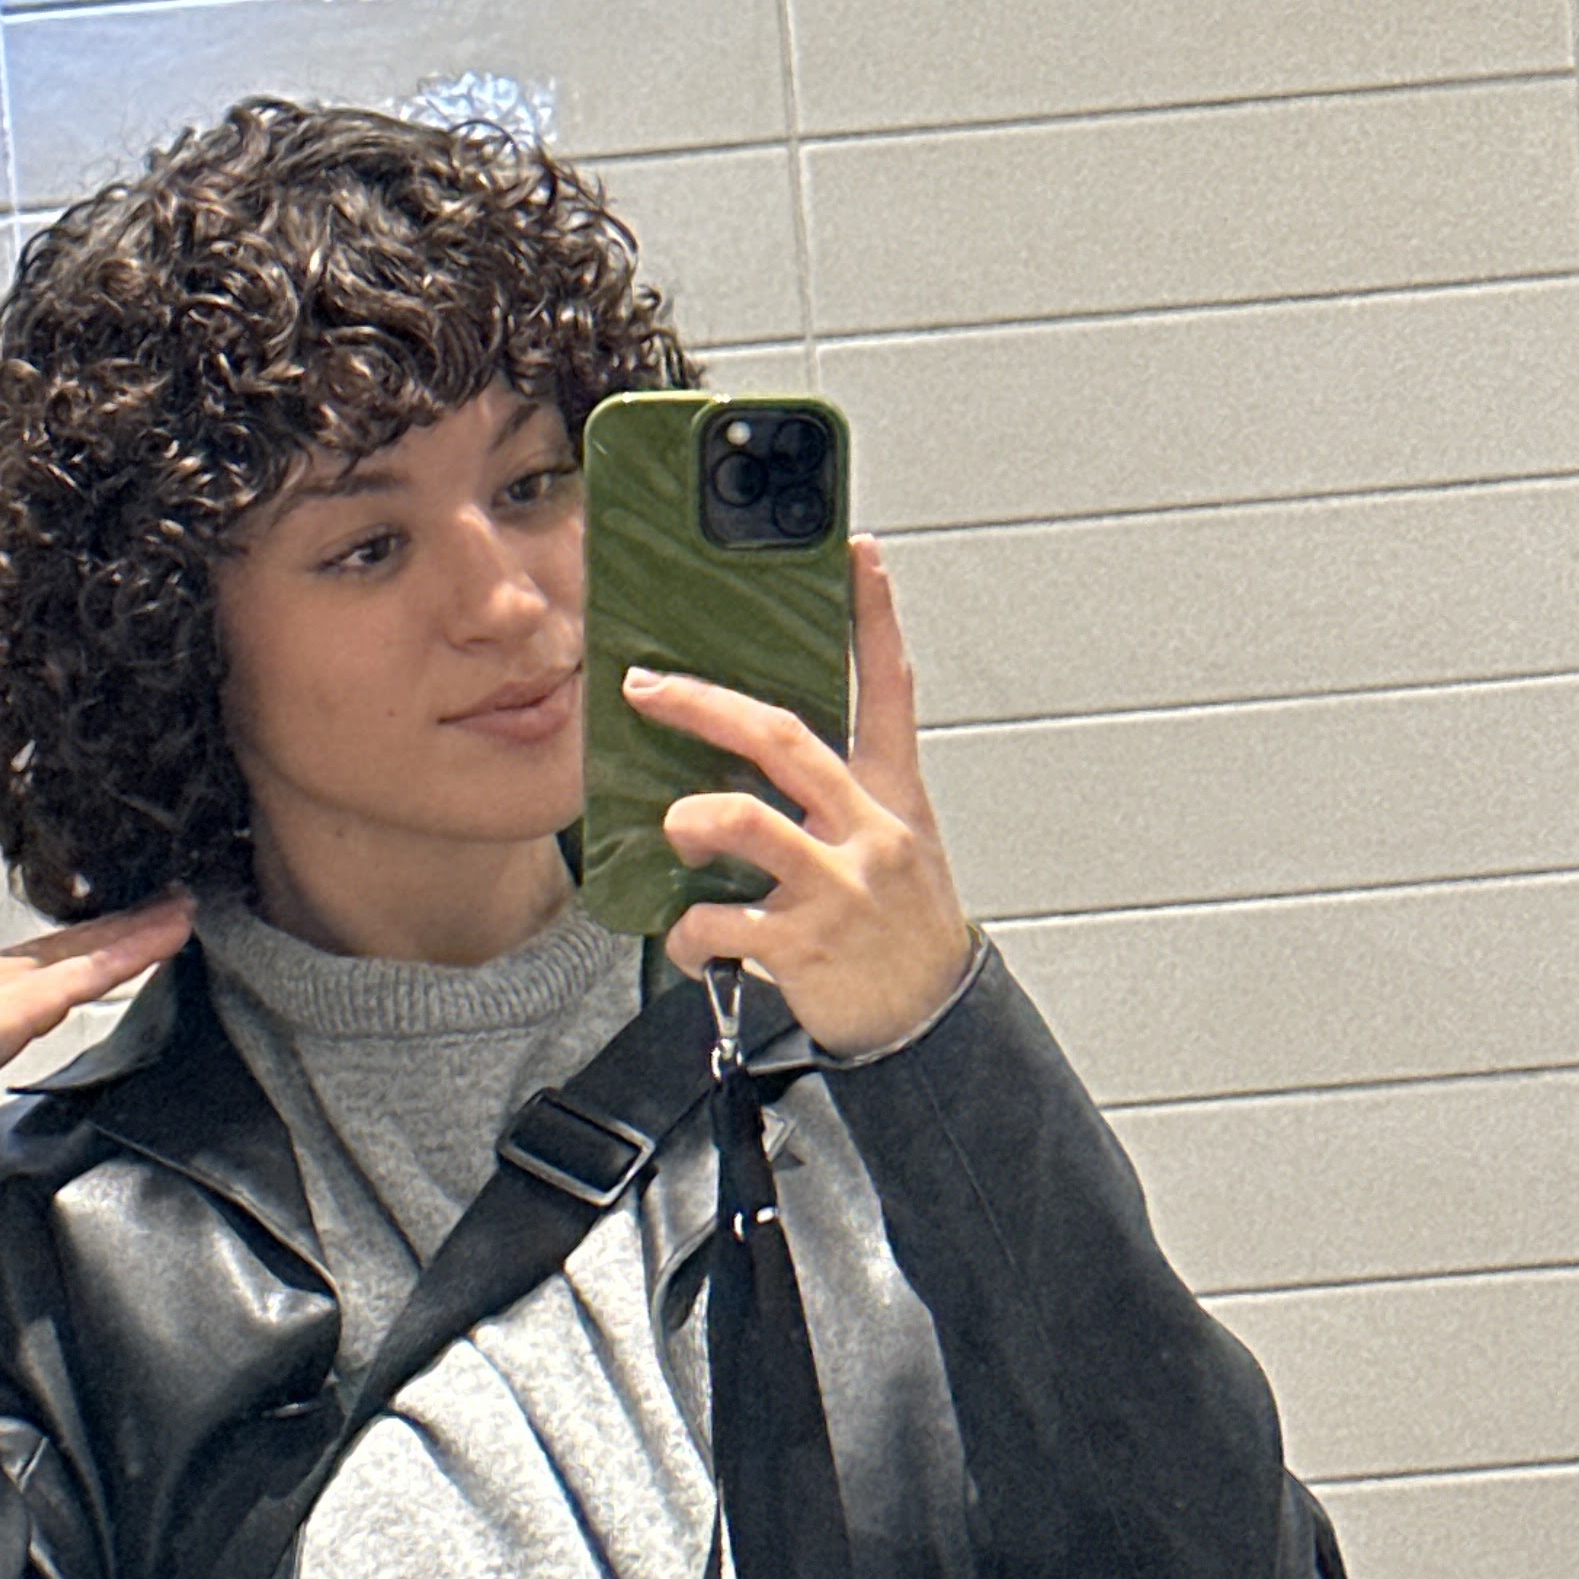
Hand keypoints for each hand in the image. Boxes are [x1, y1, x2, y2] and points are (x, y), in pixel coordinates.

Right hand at [0, 892, 193, 1073]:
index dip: (88, 942)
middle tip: (172, 901)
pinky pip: (98, 966)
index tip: (124, 929)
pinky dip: (140, 945)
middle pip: (74, 943)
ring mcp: (10, 978)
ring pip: (93, 945)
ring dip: (142, 925)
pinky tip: (176, 930)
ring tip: (185, 907)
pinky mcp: (27, 995)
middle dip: (123, 922)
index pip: (44, 961)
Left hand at [626, 540, 975, 1054]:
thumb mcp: (895, 845)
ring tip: (676, 832)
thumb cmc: (901, 931)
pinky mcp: (805, 945)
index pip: (890, 689)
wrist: (931, 1023)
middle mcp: (867, 831)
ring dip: (692, 820)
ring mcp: (837, 886)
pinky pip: (719, 924)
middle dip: (704, 705)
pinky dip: (687, 934)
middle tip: (648, 688)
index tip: (858, 556)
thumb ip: (837, 796)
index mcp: (890, 797)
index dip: (875, 618)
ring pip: (745, 822)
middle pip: (781, 738)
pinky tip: (691, 942)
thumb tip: (752, 757)